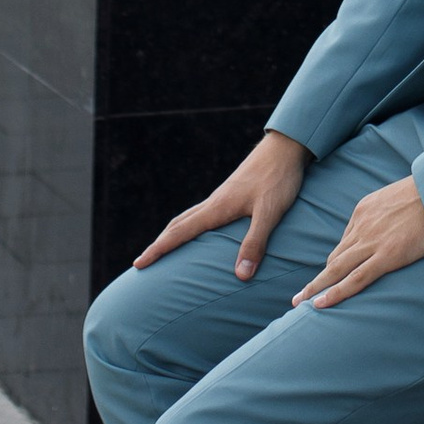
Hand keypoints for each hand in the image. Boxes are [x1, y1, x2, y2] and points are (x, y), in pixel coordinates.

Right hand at [133, 130, 307, 281]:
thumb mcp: (269, 213)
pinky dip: (190, 226)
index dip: (158, 249)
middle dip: (159, 245)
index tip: (138, 264)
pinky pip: (201, 214)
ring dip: (173, 235)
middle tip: (142, 262)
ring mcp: (221, 198)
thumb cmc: (278, 179)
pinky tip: (199, 233)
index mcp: (216, 208)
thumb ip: (255, 242)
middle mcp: (213, 202)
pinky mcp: (231, 195)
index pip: (179, 232)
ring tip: (164, 250)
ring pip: (188, 218)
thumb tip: (240, 276)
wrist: (286, 147)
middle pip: (177, 225)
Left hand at [295, 173, 423, 307]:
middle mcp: (361, 226)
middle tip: (300, 296)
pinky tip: (320, 304)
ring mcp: (372, 242)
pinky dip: (336, 293)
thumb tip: (389, 229)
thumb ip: (386, 214)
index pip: (346, 242)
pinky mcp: (387, 256)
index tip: (330, 277)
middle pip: (334, 258)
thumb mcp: (397, 197)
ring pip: (336, 270)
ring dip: (317, 288)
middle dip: (317, 279)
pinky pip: (356, 279)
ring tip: (301, 304)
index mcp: (363, 210)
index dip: (337, 262)